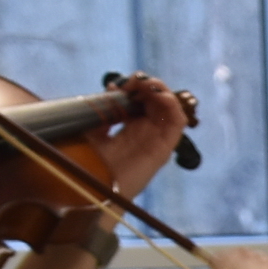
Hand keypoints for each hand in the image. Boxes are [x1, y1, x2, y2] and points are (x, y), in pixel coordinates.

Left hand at [95, 76, 189, 195]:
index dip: (133, 88)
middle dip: (147, 85)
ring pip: (169, 109)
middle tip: (133, 82)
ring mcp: (156, 140)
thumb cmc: (90, 162)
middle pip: (156, 102)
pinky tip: (160, 96)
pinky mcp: (164, 149)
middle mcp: (145, 132)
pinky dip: (173, 105)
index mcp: (129, 128)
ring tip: (148, 85)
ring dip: (161, 91)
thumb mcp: (91, 128)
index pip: (140, 100)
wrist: (94, 187)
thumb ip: (102, 109)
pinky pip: (177, 123)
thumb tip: (112, 87)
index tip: (119, 84)